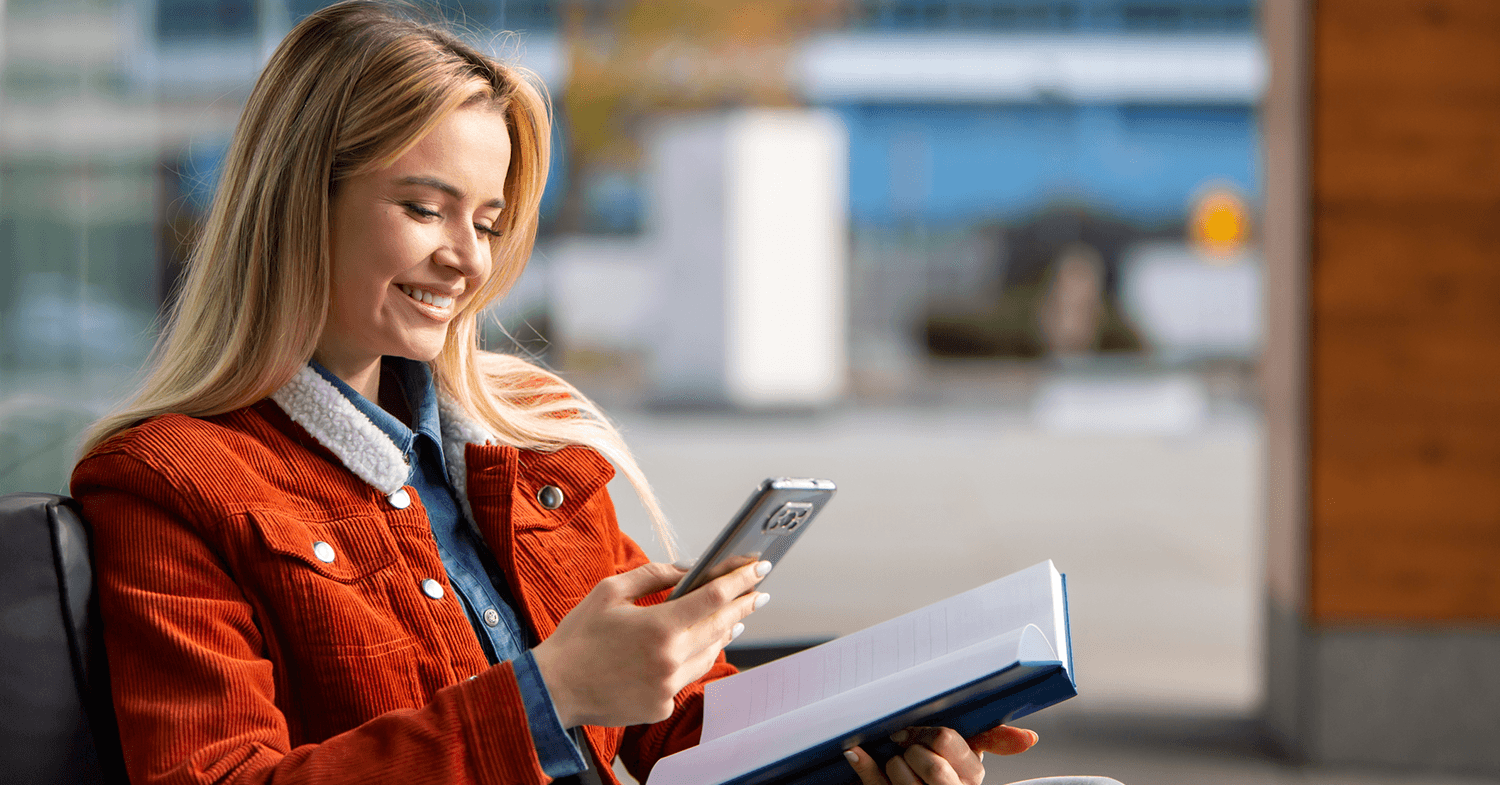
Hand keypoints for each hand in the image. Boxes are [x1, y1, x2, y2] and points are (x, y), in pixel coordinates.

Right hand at [532, 560, 768, 727]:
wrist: (554, 689)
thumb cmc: (578, 638)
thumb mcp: (610, 591)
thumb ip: (653, 575)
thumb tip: (688, 569)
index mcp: (659, 627)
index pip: (715, 598)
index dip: (741, 581)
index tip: (759, 568)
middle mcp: (670, 660)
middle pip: (722, 626)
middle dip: (744, 605)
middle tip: (758, 591)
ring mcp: (668, 687)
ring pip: (710, 654)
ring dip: (724, 632)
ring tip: (734, 617)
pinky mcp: (661, 706)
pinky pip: (689, 677)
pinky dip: (694, 658)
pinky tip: (695, 647)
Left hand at [844, 725, 1038, 784]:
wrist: (920, 783)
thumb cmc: (944, 762)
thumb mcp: (969, 750)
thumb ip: (995, 738)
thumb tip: (1031, 738)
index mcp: (972, 774)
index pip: (948, 743)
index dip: (928, 733)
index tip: (915, 729)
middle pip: (927, 763)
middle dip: (910, 747)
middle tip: (903, 742)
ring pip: (900, 775)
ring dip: (890, 761)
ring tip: (894, 759)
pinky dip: (863, 765)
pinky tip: (855, 751)